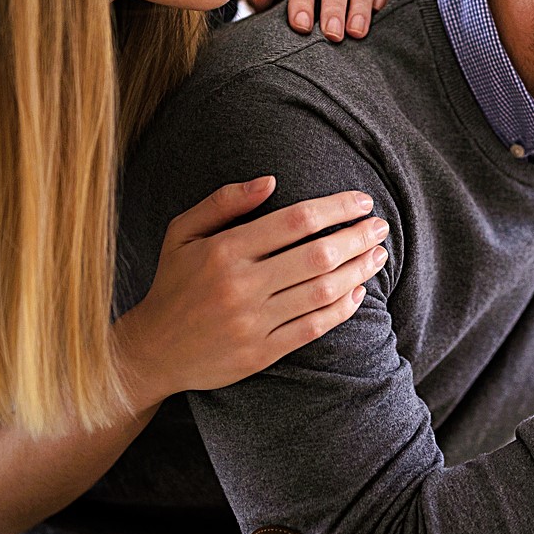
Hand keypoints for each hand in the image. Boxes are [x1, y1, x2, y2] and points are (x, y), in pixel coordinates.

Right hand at [114, 177, 390, 405]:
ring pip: (322, 292)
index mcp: (224, 250)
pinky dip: (342, 309)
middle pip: (317, 255)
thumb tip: (271, 180)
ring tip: (378, 255)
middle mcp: (241, 286)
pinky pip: (313, 327)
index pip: (295, 221)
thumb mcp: (182, 233)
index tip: (362, 202)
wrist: (153, 351)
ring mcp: (252, 322)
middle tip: (380, 227)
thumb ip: (224, 202)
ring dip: (358, 271)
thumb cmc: (173, 283)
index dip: (335, 209)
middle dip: (357, 238)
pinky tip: (358, 291)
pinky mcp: (261, 353)